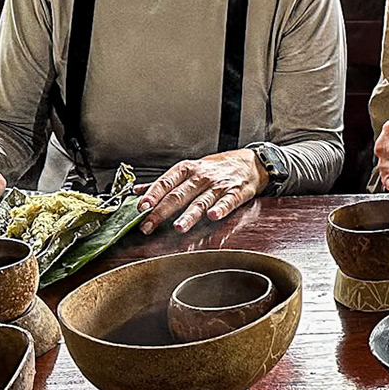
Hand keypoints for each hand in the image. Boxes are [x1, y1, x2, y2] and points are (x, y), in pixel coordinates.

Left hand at [133, 149, 266, 234]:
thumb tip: (137, 191)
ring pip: (201, 201)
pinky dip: (221, 208)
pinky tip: (213, 216)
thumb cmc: (217, 167)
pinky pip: (227, 201)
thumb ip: (164, 182)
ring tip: (178, 227)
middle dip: (161, 212)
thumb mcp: (190, 169)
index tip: (141, 207)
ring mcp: (219, 185)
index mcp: (187, 169)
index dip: (152, 195)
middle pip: (178, 195)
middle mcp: (201, 176)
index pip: (166, 182)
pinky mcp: (236, 193)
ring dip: (189, 215)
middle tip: (148, 227)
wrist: (251, 162)